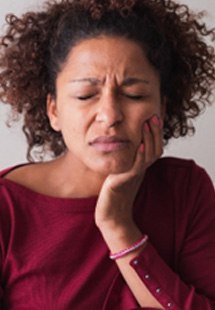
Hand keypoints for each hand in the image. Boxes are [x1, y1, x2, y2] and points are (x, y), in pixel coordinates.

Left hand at [95, 114, 162, 241]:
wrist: (111, 216)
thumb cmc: (114, 196)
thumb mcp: (121, 174)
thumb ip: (126, 161)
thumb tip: (124, 147)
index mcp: (140, 168)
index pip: (153, 148)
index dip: (155, 134)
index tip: (153, 117)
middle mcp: (140, 171)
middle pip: (155, 150)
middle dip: (155, 132)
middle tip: (153, 116)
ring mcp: (133, 177)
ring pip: (148, 156)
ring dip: (148, 139)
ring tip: (146, 124)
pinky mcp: (123, 183)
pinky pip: (135, 168)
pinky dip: (139, 156)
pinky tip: (138, 145)